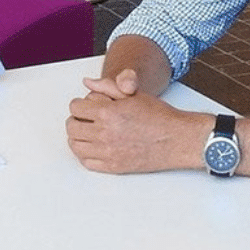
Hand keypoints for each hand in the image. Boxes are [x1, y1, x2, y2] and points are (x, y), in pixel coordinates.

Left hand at [66, 75, 207, 173]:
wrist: (177, 139)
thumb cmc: (159, 116)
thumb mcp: (132, 94)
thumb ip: (107, 86)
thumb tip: (88, 82)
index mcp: (108, 112)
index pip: (75, 108)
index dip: (79, 105)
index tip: (84, 106)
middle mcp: (105, 133)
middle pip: (72, 127)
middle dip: (76, 120)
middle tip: (84, 119)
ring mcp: (108, 152)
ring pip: (75, 145)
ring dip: (77, 137)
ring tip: (87, 132)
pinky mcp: (113, 167)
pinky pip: (86, 162)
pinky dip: (85, 154)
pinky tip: (93, 147)